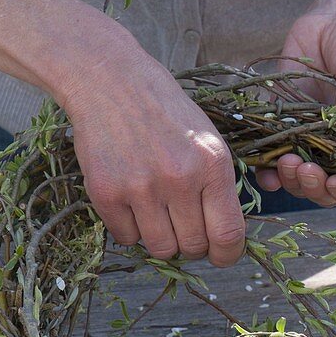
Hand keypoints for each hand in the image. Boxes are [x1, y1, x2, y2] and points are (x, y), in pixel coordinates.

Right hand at [62, 49, 245, 264]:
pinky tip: (132, 203)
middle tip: (183, 224)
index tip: (221, 255)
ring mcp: (141, 188)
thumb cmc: (166, 113)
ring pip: (160, 249)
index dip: (227, 254)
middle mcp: (180, 179)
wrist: (111, 81)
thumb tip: (226, 239)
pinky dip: (130, 229)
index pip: (228, 235)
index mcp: (213, 166)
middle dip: (192, 244)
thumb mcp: (209, 142)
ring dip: (161, 239)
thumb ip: (219, 187)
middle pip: (193, 247)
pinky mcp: (107, 193)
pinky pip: (125, 238)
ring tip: (157, 214)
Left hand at [256, 0, 335, 205]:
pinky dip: (268, 170)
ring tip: (286, 163)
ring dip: (293, 180)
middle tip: (305, 168)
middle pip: (330, 186)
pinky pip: (277, 155)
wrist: (334, 15)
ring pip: (303, 177)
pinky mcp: (287, 123)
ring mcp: (312, 136)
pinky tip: (262, 171)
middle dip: (317, 186)